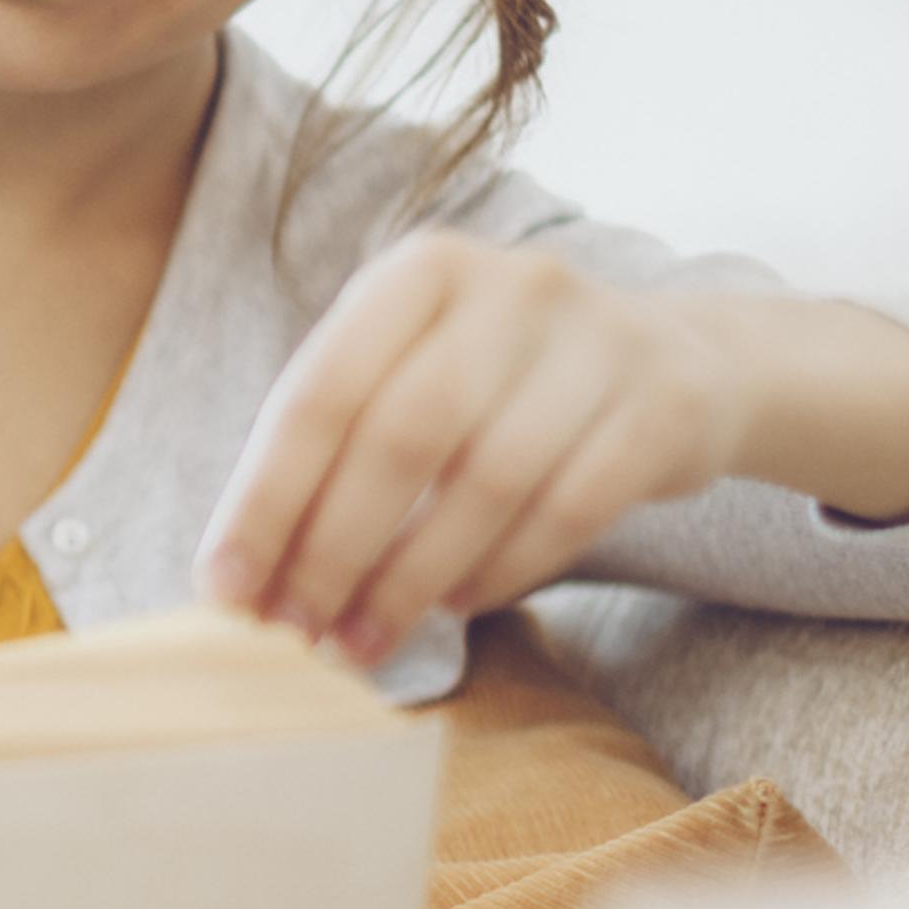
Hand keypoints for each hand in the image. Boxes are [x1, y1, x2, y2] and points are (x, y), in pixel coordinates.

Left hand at [193, 233, 908, 658]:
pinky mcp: (666, 407)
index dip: (267, 499)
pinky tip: (455, 607)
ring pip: (487, 480)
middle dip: (336, 548)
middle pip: (402, 435)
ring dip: (412, 577)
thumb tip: (243, 576)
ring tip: (364, 638)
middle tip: (300, 629)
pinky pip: (569, 509)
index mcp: (422, 270)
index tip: (228, 590)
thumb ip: (333, 449)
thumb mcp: (415, 372)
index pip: (322, 390)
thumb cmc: (503, 387)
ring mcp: (599, 340)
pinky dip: (501, 570)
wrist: (679, 367)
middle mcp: (511, 286)